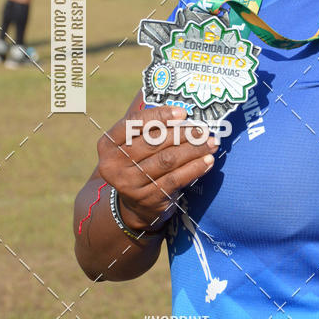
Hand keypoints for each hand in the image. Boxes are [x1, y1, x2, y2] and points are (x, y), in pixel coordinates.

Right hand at [97, 105, 217, 231]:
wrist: (135, 204)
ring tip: (210, 143)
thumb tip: (183, 114)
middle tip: (203, 130)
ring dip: (193, 150)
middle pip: (153, 142)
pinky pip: (175, 179)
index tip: (183, 113)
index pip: (134, 123)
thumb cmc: (139, 162)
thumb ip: (149, 128)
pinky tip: (208, 161)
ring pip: (167, 160)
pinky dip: (194, 168)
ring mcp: (129, 183)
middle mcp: (113, 164)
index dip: (159, 116)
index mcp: (107, 144)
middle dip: (183, 134)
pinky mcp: (147, 198)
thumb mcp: (135, 144)